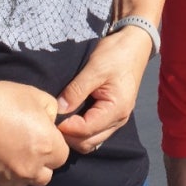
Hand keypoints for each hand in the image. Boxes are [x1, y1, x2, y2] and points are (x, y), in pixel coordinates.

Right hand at [0, 78, 68, 185]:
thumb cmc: (2, 100)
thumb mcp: (36, 96)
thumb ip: (52, 112)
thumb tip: (51, 123)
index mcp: (46, 147)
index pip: (62, 155)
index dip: (54, 143)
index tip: (43, 132)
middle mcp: (30, 169)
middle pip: (46, 174)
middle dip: (42, 161)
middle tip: (29, 141)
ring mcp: (9, 179)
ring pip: (25, 181)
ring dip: (24, 169)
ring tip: (11, 147)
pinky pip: (5, 182)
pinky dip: (6, 172)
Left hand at [56, 26, 151, 152]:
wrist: (134, 43)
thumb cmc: (117, 53)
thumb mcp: (95, 68)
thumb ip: (77, 90)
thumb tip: (58, 109)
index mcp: (116, 109)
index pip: (86, 131)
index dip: (66, 127)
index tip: (51, 117)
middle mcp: (118, 120)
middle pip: (88, 142)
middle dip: (68, 135)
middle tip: (53, 120)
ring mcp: (116, 118)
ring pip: (91, 140)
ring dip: (74, 135)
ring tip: (61, 119)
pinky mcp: (112, 114)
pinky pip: (94, 131)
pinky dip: (81, 130)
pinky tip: (72, 117)